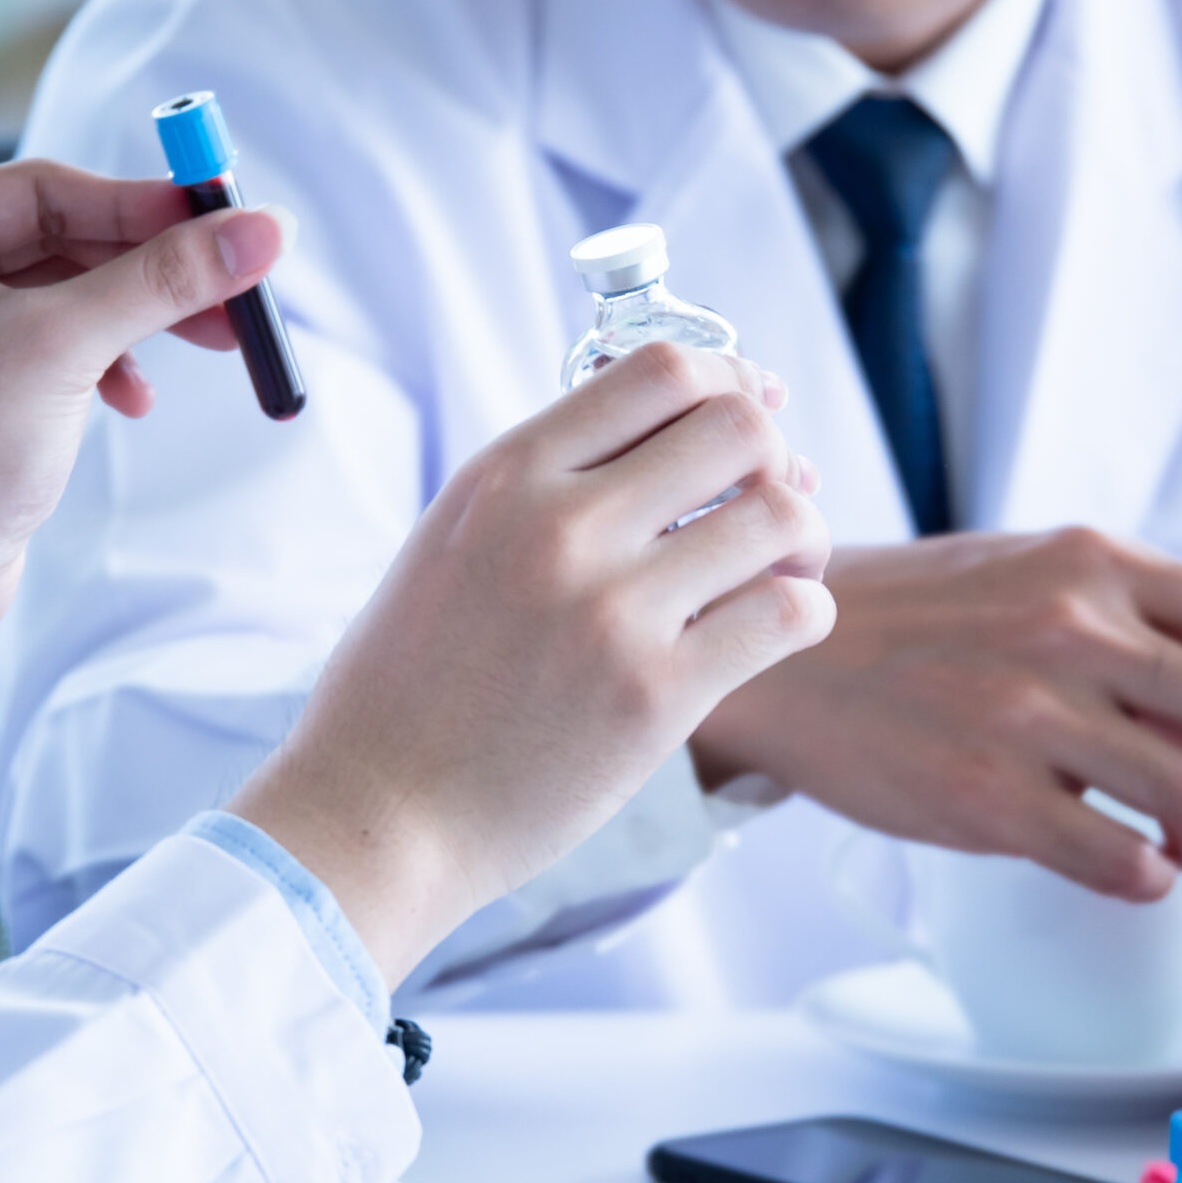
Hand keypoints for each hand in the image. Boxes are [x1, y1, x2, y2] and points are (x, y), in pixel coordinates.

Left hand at [0, 159, 290, 707]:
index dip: (141, 204)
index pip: (44, 190)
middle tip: (236, 287)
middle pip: (63, 239)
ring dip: (139, 319)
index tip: (224, 221)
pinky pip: (56, 346)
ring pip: (68, 295)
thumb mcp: (65, 352)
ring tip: (211, 344)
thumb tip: (261, 230)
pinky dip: (106, 362)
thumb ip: (163, 282)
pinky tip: (135, 400)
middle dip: (153, 269)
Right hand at [228, 344, 833, 981]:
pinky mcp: (656, 695)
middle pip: (736, 427)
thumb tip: (678, 426)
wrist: (377, 813)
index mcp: (506, 475)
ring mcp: (612, 610)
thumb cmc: (412, 688)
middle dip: (772, 457)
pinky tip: (774, 628)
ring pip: (779, 514)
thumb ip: (550, 482)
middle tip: (762, 505)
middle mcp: (561, 526)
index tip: (746, 419)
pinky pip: (788, 613)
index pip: (660, 369)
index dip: (727, 383)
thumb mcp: (455, 541)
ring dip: (801, 536)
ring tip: (778, 571)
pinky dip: (804, 610)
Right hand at [685, 529, 1181, 899]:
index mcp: (1096, 564)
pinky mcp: (985, 797)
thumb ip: (1131, 614)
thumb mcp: (1029, 570)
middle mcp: (1074, 629)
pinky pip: (1122, 861)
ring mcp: (1028, 715)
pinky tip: (1127, 870)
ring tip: (1181, 843)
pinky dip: (1151, 880)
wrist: (777, 655)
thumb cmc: (914, 620)